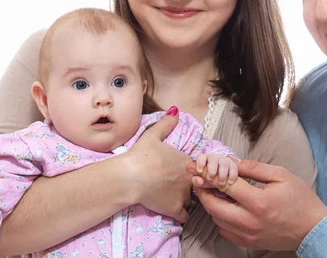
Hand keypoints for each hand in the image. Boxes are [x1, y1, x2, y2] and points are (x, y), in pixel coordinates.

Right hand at [125, 107, 192, 222]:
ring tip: (174, 198)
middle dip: (190, 186)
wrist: (130, 177)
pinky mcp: (175, 209)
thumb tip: (175, 110)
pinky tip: (174, 211)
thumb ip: (166, 123)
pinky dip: (181, 215)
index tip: (177, 173)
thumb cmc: (141, 155)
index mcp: (186, 162)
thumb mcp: (153, 135)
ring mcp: (183, 195)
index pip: (196, 168)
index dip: (190, 171)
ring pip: (192, 200)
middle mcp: (189, 178)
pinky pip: (185, 216)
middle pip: (196, 184)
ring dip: (186, 200)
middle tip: (175, 186)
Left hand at [186, 158, 326, 250]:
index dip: (209, 175)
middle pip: (214, 206)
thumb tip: (232, 162)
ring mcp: (248, 235)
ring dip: (212, 204)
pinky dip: (221, 218)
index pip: (225, 185)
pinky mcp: (249, 243)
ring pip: (217, 219)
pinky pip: (225, 230)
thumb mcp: (281, 175)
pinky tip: (227, 208)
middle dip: (204, 191)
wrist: (313, 228)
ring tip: (215, 191)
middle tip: (201, 180)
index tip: (199, 169)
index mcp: (259, 201)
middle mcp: (250, 221)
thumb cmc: (300, 199)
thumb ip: (254, 168)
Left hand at [195, 154, 237, 190]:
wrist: (220, 180)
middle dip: (211, 169)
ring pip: (224, 164)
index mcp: (205, 159)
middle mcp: (215, 158)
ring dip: (222, 174)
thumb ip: (197, 180)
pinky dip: (232, 176)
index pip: (201, 157)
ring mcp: (224, 161)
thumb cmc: (207, 178)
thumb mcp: (200, 180)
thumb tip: (199, 181)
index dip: (200, 163)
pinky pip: (234, 168)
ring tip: (220, 184)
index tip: (199, 171)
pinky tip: (229, 182)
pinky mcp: (233, 165)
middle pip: (213, 160)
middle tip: (210, 179)